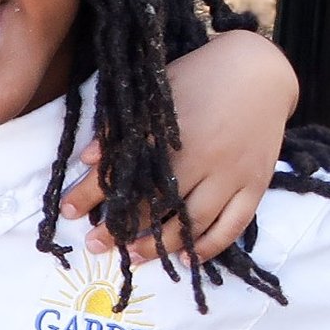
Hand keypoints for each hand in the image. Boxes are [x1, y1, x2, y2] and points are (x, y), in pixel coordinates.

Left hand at [59, 30, 294, 263]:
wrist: (261, 70)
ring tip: (133, 257)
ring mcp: (233, 175)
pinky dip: (210, 247)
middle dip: (122, 227)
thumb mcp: (155, 92)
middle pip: (156, 204)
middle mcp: (203, 157)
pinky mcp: (256, 185)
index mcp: (171, 133)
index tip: (69, 210)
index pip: (124, 172)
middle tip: (95, 244)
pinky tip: (187, 259)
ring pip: (193, 222)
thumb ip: (121, 126)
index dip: (92, 193)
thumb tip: (88, 158)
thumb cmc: (199, 77)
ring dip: (161, 244)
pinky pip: (234, 226)